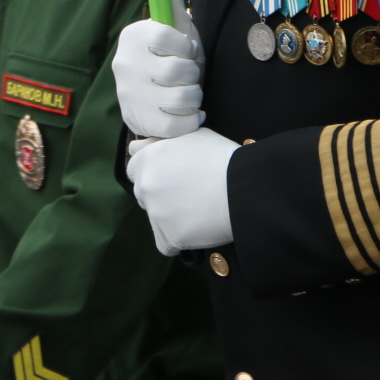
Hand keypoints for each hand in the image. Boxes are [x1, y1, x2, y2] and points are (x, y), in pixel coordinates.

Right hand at [113, 17, 204, 139]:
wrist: (150, 102)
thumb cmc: (167, 59)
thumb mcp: (174, 29)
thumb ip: (171, 0)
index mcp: (132, 36)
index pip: (169, 38)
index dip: (186, 47)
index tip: (186, 50)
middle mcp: (124, 64)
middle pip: (179, 70)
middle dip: (193, 73)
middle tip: (187, 74)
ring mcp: (129, 95)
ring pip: (183, 98)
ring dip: (194, 97)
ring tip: (187, 93)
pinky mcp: (139, 123)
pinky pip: (180, 124)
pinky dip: (192, 119)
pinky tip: (188, 112)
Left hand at [124, 125, 239, 253]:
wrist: (243, 187)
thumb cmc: (220, 157)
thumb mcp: (188, 135)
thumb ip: (157, 142)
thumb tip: (135, 146)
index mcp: (147, 159)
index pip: (135, 170)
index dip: (155, 173)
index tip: (173, 178)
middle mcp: (145, 185)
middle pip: (144, 195)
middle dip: (161, 196)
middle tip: (189, 194)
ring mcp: (155, 212)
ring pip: (155, 219)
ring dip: (171, 218)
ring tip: (198, 211)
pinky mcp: (169, 235)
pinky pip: (166, 244)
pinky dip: (178, 240)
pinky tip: (195, 229)